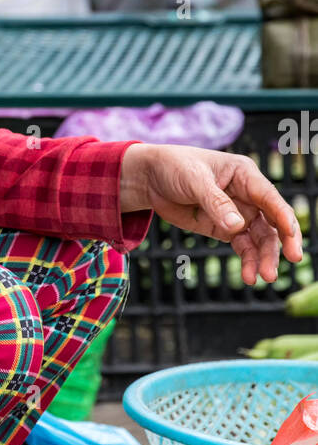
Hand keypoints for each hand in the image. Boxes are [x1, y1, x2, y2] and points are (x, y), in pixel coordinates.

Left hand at [120, 144, 302, 284]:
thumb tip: (237, 226)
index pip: (269, 197)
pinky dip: (247, 261)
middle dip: (282, 241)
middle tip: (293, 259)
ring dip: (264, 257)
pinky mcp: (224, 229)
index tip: (291, 235)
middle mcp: (247, 195)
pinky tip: (248, 277)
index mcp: (244, 174)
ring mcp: (238, 213)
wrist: (151, 179)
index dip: (283, 216)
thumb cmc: (175, 167)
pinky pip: (242, 247)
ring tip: (265, 277)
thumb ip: (216, 203)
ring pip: (260, 238)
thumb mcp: (194, 181)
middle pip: (271, 221)